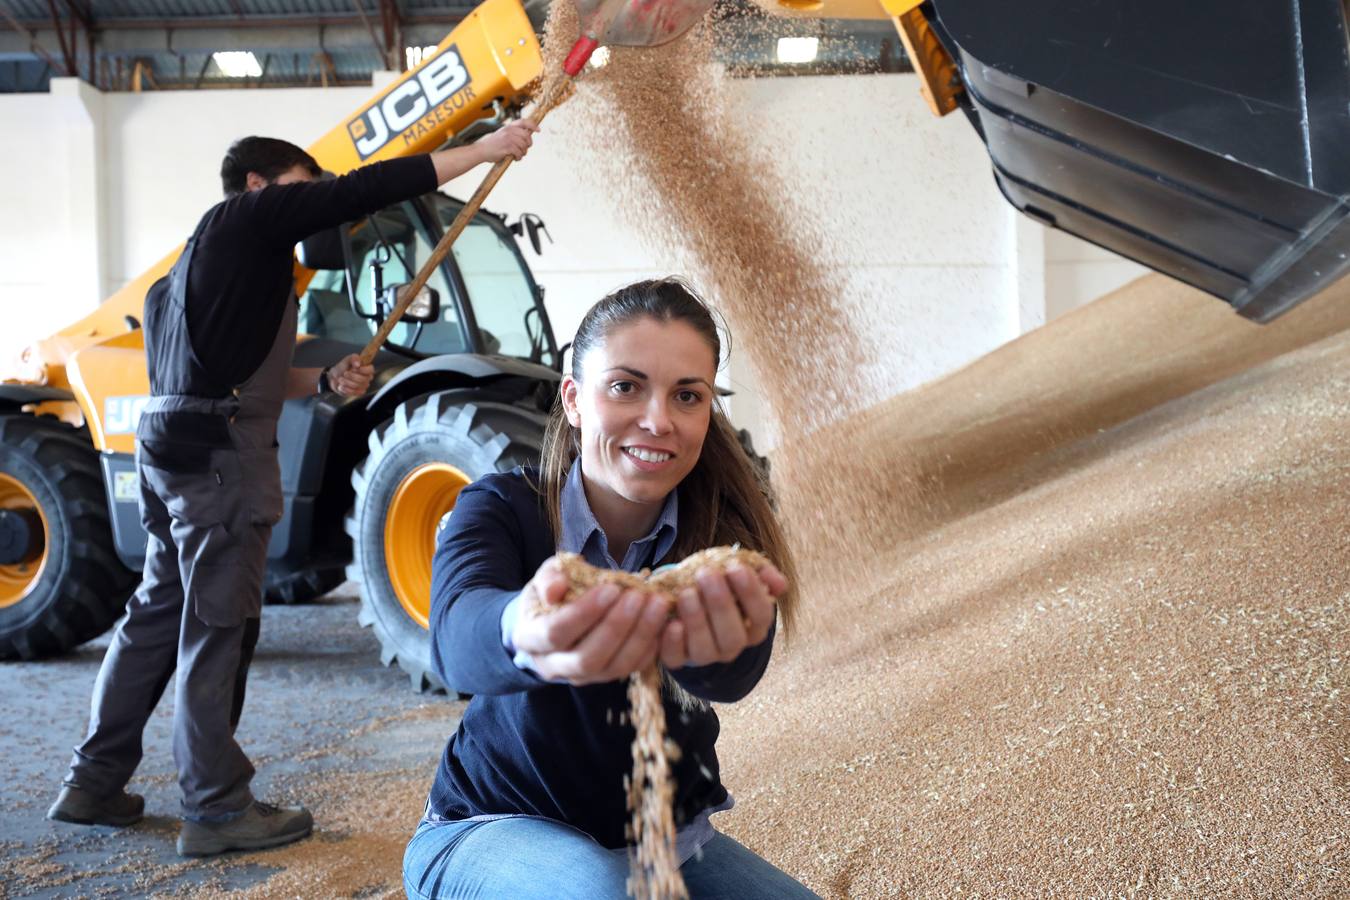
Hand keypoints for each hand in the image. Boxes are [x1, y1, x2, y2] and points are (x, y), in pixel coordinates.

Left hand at [325, 353, 373, 396]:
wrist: (335, 377)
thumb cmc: (343, 367)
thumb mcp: (347, 359)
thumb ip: (354, 358)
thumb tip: (358, 364)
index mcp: (366, 368)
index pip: (371, 370)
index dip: (363, 370)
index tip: (354, 368)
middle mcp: (367, 378)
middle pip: (363, 379)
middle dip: (351, 376)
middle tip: (344, 373)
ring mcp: (363, 386)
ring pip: (357, 386)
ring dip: (346, 382)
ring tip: (340, 379)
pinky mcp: (358, 393)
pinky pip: (353, 392)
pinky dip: (345, 388)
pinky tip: (341, 386)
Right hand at [475, 119, 537, 163]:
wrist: (481, 150)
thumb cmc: (493, 144)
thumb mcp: (503, 134)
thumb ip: (514, 133)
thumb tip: (527, 137)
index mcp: (508, 126)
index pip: (524, 122)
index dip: (533, 125)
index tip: (539, 130)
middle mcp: (509, 131)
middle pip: (527, 136)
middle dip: (528, 144)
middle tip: (525, 150)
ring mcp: (508, 139)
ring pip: (524, 145)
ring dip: (523, 152)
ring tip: (519, 155)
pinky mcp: (506, 147)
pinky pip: (519, 153)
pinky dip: (519, 157)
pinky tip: (516, 159)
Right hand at [512, 557, 670, 685]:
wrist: (551, 619)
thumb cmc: (550, 594)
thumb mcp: (544, 577)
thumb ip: (548, 577)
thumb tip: (555, 589)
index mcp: (530, 638)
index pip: (555, 633)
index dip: (584, 613)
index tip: (611, 588)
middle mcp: (553, 666)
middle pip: (587, 658)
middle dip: (617, 626)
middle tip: (639, 596)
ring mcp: (581, 676)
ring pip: (613, 668)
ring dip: (639, 636)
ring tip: (657, 604)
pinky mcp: (605, 677)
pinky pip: (630, 669)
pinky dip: (649, 648)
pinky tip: (662, 623)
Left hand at [659, 563, 784, 669]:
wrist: (682, 596)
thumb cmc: (716, 582)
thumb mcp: (738, 572)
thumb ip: (762, 573)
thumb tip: (779, 583)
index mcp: (753, 627)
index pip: (761, 616)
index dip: (751, 593)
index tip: (736, 567)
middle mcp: (731, 646)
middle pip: (733, 636)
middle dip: (720, 604)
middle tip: (707, 574)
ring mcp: (704, 655)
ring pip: (704, 650)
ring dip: (696, 620)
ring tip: (686, 592)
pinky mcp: (676, 658)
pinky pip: (675, 659)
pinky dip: (673, 643)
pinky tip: (672, 622)